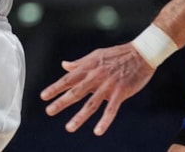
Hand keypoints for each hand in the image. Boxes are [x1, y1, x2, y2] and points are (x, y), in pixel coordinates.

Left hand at [39, 43, 155, 135]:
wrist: (141, 53)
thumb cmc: (117, 54)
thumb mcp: (95, 55)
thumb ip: (79, 63)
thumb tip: (64, 65)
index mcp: (87, 68)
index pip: (67, 80)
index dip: (55, 88)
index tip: (43, 96)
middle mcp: (95, 77)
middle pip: (75, 92)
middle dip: (61, 102)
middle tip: (49, 111)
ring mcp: (108, 86)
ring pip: (91, 104)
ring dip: (79, 117)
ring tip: (69, 127)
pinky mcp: (121, 93)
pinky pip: (111, 110)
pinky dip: (104, 121)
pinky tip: (97, 131)